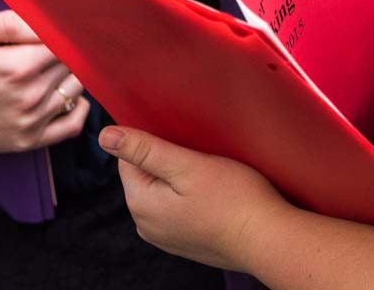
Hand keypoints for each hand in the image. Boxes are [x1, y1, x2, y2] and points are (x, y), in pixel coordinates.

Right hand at [0, 0, 85, 151]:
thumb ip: (8, 22)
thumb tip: (44, 17)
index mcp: (14, 67)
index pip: (65, 41)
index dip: (68, 27)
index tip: (65, 20)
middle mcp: (27, 97)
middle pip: (73, 62)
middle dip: (71, 47)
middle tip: (62, 37)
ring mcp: (29, 123)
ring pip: (76, 87)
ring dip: (73, 72)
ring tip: (56, 61)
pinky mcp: (27, 141)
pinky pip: (72, 125)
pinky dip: (79, 107)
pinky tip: (66, 91)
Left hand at [99, 126, 290, 270]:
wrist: (268, 239)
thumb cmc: (233, 199)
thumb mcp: (187, 166)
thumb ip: (146, 151)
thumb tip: (105, 136)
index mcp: (141, 204)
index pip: (128, 159)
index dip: (153, 139)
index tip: (180, 134)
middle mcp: (147, 225)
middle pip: (145, 174)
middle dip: (167, 157)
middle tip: (199, 150)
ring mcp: (166, 236)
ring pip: (163, 189)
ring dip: (180, 174)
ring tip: (209, 167)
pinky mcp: (186, 240)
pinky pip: (177, 206)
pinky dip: (190, 192)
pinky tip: (214, 188)